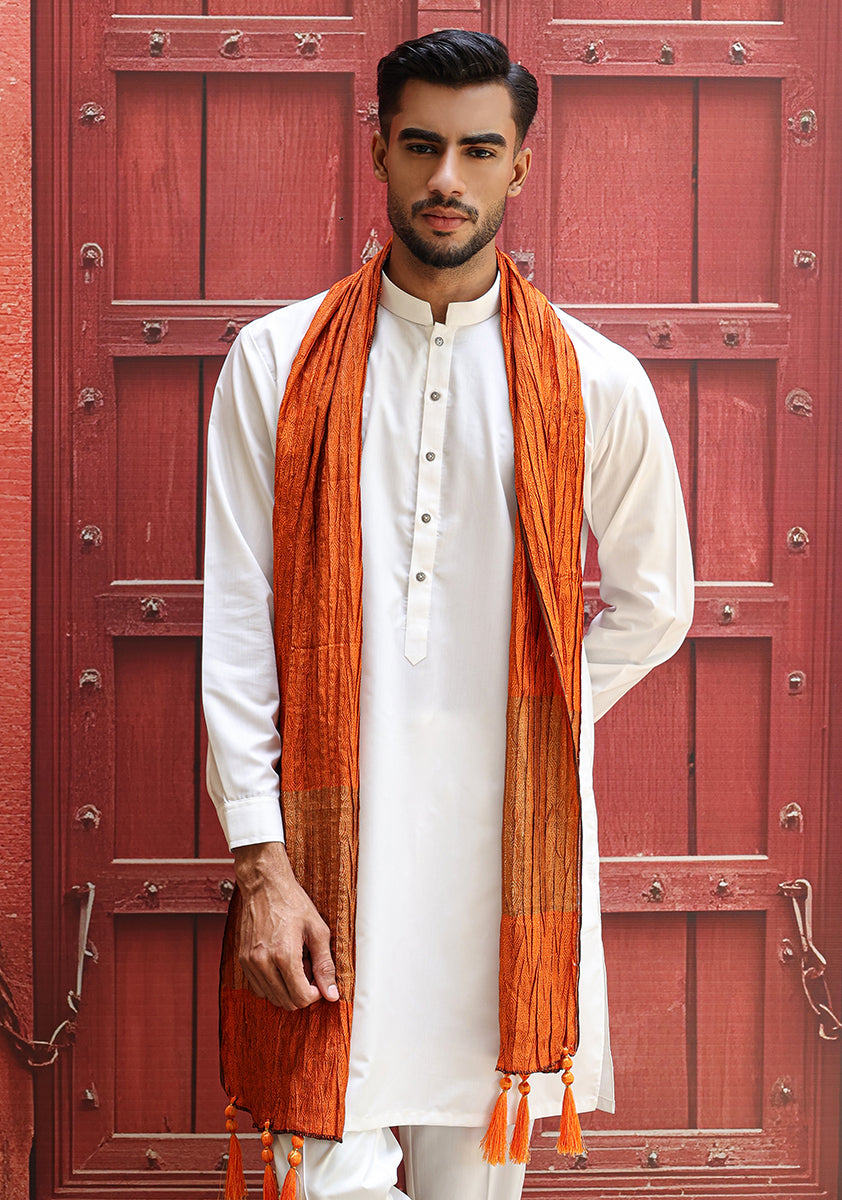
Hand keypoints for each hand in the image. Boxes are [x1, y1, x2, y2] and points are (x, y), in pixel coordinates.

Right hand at [232, 841, 338, 1010]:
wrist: (265, 885)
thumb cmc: (292, 903)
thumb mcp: (317, 931)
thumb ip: (325, 965)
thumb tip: (332, 993)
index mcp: (284, 955)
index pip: (301, 998)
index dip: (315, 994)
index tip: (319, 981)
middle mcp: (263, 962)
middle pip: (286, 1002)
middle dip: (302, 993)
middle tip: (308, 971)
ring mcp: (250, 962)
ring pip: (271, 997)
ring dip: (286, 990)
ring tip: (295, 966)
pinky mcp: (242, 960)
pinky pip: (258, 987)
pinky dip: (272, 985)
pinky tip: (280, 966)